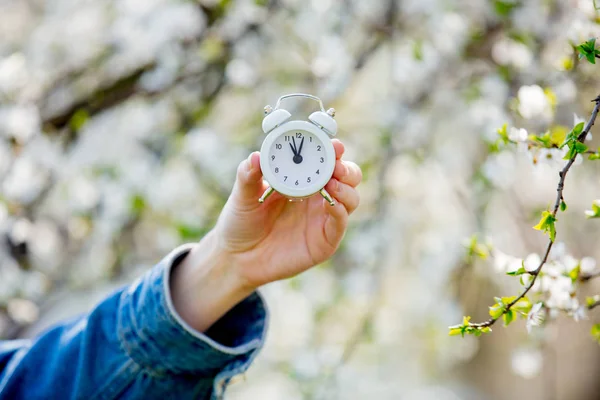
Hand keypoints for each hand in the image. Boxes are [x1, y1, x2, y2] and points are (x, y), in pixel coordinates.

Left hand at [216, 139, 360, 286]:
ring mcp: (323, 219)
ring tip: (332, 183)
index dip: (334, 151)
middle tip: (336, 165)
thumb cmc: (241, 221)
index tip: (334, 145)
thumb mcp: (243, 194)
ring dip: (347, 188)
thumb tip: (256, 156)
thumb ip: (248, 174)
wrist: (236, 257)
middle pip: (347, 177)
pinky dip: (341, 211)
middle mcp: (317, 197)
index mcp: (302, 180)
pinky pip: (340, 223)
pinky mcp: (324, 241)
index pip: (326, 160)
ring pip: (350, 199)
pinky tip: (331, 204)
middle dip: (347, 169)